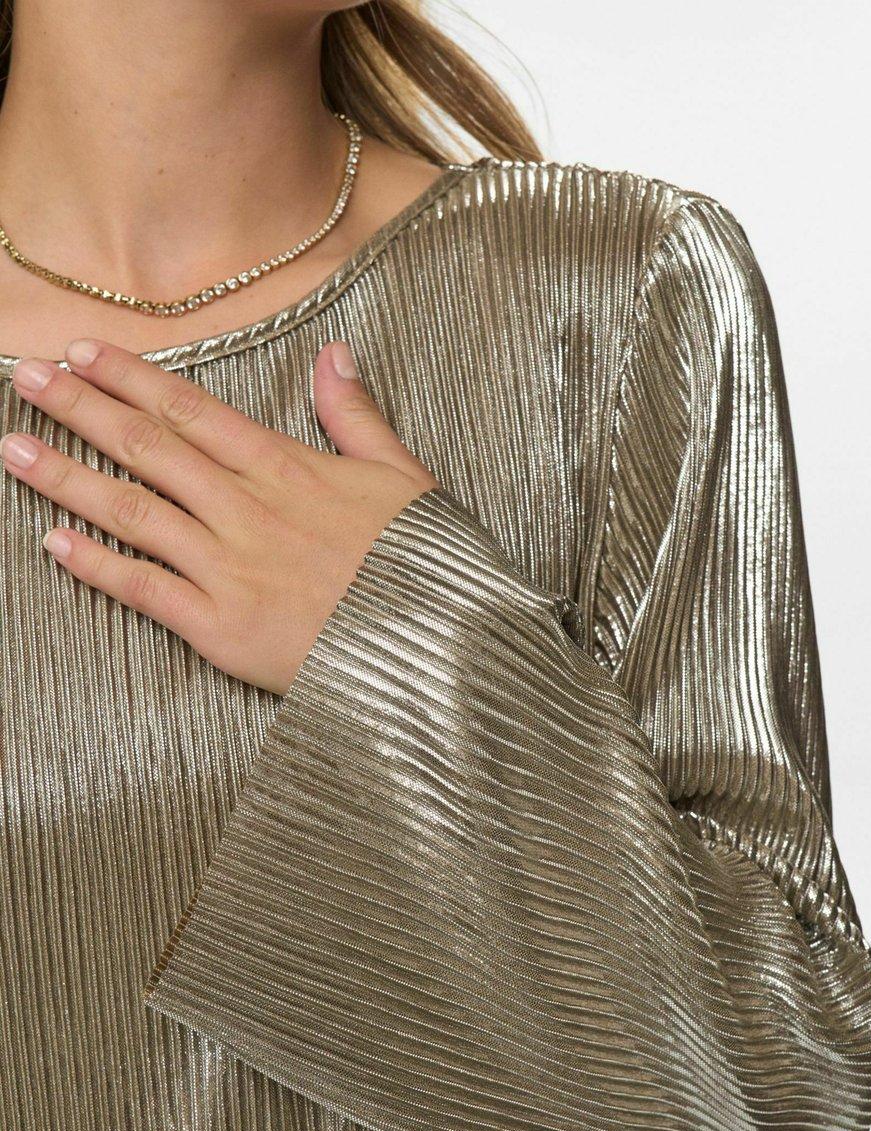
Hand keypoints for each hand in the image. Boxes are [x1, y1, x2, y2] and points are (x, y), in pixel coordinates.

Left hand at [1, 338, 439, 694]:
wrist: (439, 649)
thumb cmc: (426, 566)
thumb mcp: (404, 477)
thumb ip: (357, 416)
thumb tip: (334, 354)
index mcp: (287, 469)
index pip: (192, 410)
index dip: (132, 378)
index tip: (85, 352)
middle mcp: (246, 509)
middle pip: (148, 447)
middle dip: (81, 407)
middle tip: (27, 376)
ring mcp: (228, 567)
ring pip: (131, 510)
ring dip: (66, 475)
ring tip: (13, 446)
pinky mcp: (220, 626)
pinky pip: (144, 589)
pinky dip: (95, 565)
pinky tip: (51, 542)